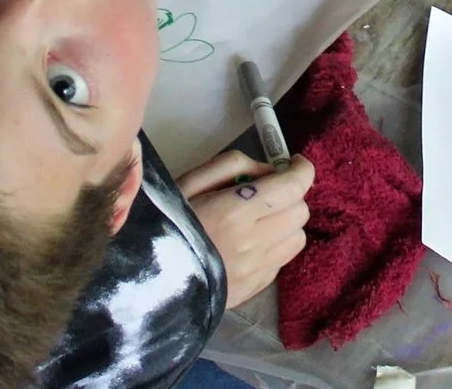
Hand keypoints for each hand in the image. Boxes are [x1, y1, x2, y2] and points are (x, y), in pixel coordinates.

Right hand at [178, 149, 314, 307]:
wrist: (149, 274)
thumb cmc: (169, 219)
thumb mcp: (193, 179)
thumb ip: (235, 165)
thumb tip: (270, 170)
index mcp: (235, 211)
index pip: (292, 187)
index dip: (302, 170)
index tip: (295, 163)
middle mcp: (252, 243)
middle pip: (300, 212)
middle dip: (291, 196)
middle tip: (270, 192)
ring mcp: (255, 271)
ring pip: (298, 239)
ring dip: (287, 224)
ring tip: (263, 219)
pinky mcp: (254, 289)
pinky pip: (282, 261)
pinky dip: (275, 247)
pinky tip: (252, 243)